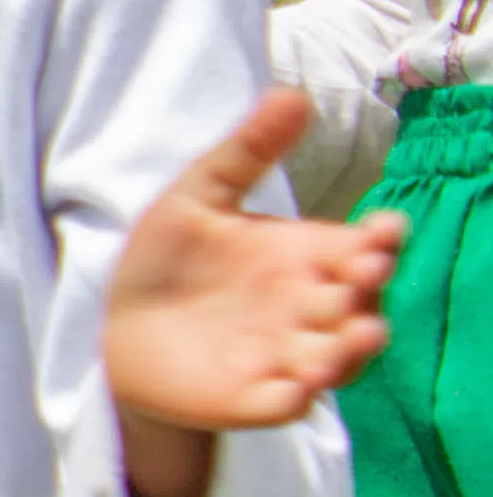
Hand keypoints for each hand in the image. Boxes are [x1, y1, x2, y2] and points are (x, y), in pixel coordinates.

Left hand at [106, 89, 403, 458]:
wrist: (112, 326)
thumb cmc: (167, 260)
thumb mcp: (197, 196)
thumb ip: (245, 151)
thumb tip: (293, 94)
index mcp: (305, 257)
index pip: (361, 248)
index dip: (379, 240)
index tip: (384, 228)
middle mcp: (309, 308)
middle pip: (357, 300)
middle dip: (367, 286)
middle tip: (365, 267)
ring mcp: (288, 356)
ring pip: (338, 356)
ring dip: (352, 347)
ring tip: (358, 331)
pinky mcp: (256, 398)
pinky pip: (287, 401)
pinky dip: (300, 393)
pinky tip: (303, 379)